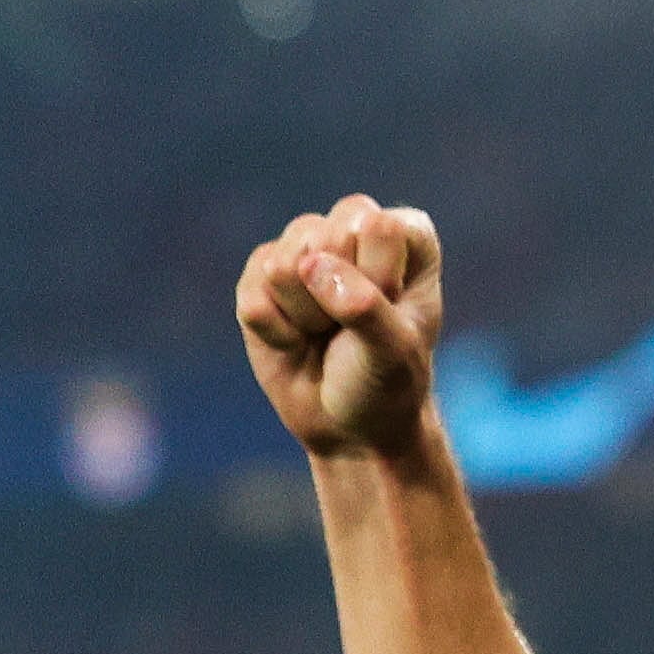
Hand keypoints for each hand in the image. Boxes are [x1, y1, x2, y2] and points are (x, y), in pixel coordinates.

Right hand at [235, 194, 443, 456]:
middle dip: (334, 301)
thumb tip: (308, 266)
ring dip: (303, 317)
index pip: (377, 227)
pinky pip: (252, 295)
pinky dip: (274, 332)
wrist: (349, 426)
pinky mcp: (260, 275)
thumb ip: (363, 305)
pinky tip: (294, 340)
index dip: (378, 281)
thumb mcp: (394, 351)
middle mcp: (349, 228)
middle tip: (349, 331)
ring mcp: (301, 248)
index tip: (391, 317)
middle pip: (323, 239)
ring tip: (323, 333)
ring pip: (283, 265)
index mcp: (401, 233)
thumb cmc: (384, 381)